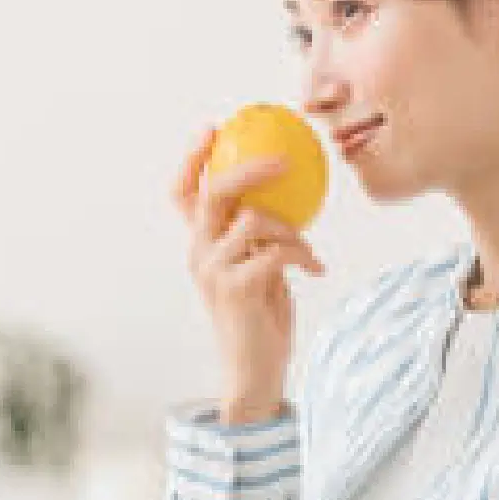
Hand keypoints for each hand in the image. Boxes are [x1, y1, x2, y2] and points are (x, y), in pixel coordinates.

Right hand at [174, 128, 323, 424]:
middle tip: (283, 159)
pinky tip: (315, 268)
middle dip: (248, 167)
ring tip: (307, 250)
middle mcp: (199, 254)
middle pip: (214, 192)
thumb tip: (285, 195)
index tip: (213, 129)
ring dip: (291, 230)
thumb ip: (257, 236)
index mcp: (200, 246)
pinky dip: (303, 254)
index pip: (183, 194)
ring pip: (255, 220)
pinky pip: (276, 251)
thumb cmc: (259, 318)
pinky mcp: (236, 289)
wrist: (255, 370)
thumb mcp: (256, 267)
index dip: (193, 159)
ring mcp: (214, 272)